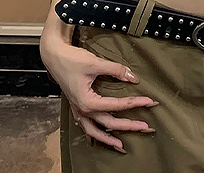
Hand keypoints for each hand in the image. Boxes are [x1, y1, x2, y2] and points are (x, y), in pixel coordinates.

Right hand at [40, 31, 157, 152]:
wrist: (54, 57)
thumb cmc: (72, 60)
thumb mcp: (95, 63)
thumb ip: (115, 70)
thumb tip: (133, 77)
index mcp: (87, 101)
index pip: (116, 105)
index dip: (134, 104)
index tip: (149, 102)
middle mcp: (82, 110)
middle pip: (108, 123)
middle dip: (128, 126)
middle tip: (145, 127)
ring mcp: (78, 111)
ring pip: (95, 132)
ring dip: (109, 139)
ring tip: (121, 146)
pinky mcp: (77, 107)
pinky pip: (86, 127)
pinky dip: (95, 134)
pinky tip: (101, 137)